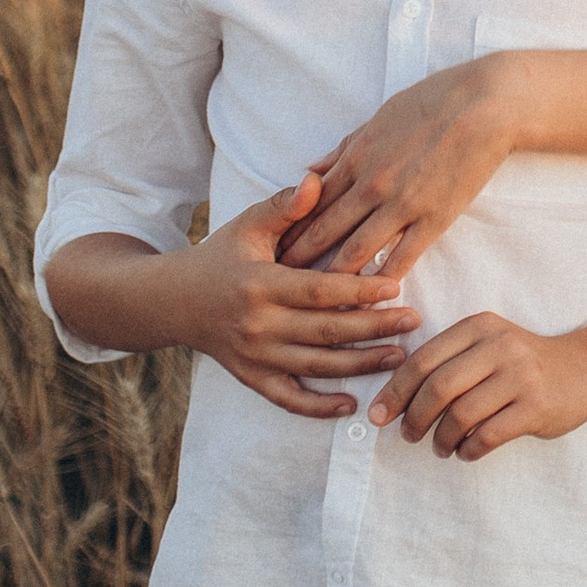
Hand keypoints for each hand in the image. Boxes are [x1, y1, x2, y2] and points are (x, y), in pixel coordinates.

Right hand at [169, 176, 421, 415]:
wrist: (173, 301)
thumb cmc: (220, 256)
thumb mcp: (247, 225)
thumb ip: (284, 206)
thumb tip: (316, 179)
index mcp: (260, 284)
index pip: (318, 290)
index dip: (358, 290)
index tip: (395, 287)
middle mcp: (257, 325)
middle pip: (325, 331)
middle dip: (373, 328)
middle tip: (413, 321)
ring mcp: (254, 356)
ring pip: (315, 367)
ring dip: (359, 364)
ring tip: (398, 356)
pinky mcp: (250, 377)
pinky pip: (287, 399)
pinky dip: (317, 407)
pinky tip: (349, 404)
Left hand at [280, 59, 523, 277]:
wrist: (486, 105)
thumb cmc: (434, 101)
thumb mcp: (379, 118)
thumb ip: (344, 149)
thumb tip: (311, 171)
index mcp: (356, 157)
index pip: (309, 202)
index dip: (288, 228)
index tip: (272, 250)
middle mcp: (371, 185)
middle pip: (323, 232)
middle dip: (297, 261)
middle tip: (278, 286)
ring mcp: (402, 204)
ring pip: (354, 252)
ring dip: (331, 279)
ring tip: (314, 303)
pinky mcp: (433, 218)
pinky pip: (401, 257)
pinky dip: (381, 281)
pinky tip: (369, 299)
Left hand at [370, 311, 586, 459]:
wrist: (586, 369)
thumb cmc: (524, 364)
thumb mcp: (488, 345)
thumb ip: (448, 362)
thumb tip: (392, 401)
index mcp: (481, 327)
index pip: (423, 359)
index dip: (394, 391)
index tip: (378, 416)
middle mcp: (500, 346)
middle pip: (438, 387)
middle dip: (413, 418)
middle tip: (408, 436)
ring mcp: (521, 376)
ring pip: (460, 416)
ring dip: (441, 439)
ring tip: (440, 447)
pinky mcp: (536, 407)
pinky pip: (487, 437)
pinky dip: (468, 451)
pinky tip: (466, 452)